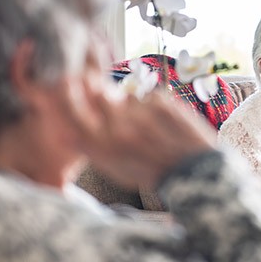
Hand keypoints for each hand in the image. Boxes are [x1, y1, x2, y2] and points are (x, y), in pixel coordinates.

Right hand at [61, 74, 216, 188]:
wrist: (193, 172)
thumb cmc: (151, 172)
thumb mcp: (115, 169)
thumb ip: (91, 147)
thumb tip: (67, 130)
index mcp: (103, 146)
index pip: (72, 110)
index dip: (70, 97)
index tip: (71, 89)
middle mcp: (118, 127)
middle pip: (100, 96)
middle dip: (108, 101)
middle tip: (123, 115)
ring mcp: (140, 112)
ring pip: (128, 97)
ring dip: (135, 108)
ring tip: (152, 129)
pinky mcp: (161, 101)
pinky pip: (149, 96)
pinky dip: (155, 107)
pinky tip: (166, 125)